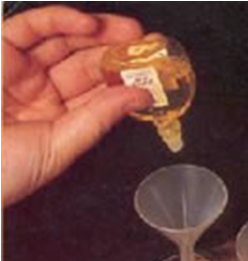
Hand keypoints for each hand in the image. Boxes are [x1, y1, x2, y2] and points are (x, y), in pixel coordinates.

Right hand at [2, 6, 151, 205]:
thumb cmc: (0, 170)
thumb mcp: (59, 148)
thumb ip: (97, 120)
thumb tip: (136, 98)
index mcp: (55, 121)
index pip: (96, 95)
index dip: (122, 82)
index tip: (151, 75)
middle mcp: (39, 92)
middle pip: (85, 64)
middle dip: (116, 54)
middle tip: (146, 48)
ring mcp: (20, 69)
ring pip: (65, 41)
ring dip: (98, 34)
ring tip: (129, 36)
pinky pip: (34, 25)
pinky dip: (63, 21)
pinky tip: (91, 26)